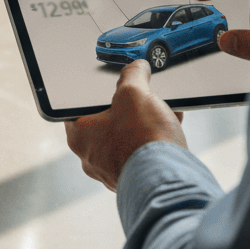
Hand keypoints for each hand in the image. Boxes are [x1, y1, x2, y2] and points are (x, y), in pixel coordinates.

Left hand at [65, 60, 185, 191]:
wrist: (169, 181)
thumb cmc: (143, 141)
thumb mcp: (135, 93)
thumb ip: (133, 75)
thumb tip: (137, 67)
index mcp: (80, 136)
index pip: (79, 107)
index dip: (96, 93)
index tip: (110, 87)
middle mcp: (92, 157)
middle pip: (107, 121)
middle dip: (129, 107)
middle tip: (141, 98)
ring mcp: (113, 170)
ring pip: (126, 137)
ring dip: (145, 122)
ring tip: (162, 111)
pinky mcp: (135, 178)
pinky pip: (141, 152)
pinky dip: (154, 139)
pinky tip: (171, 127)